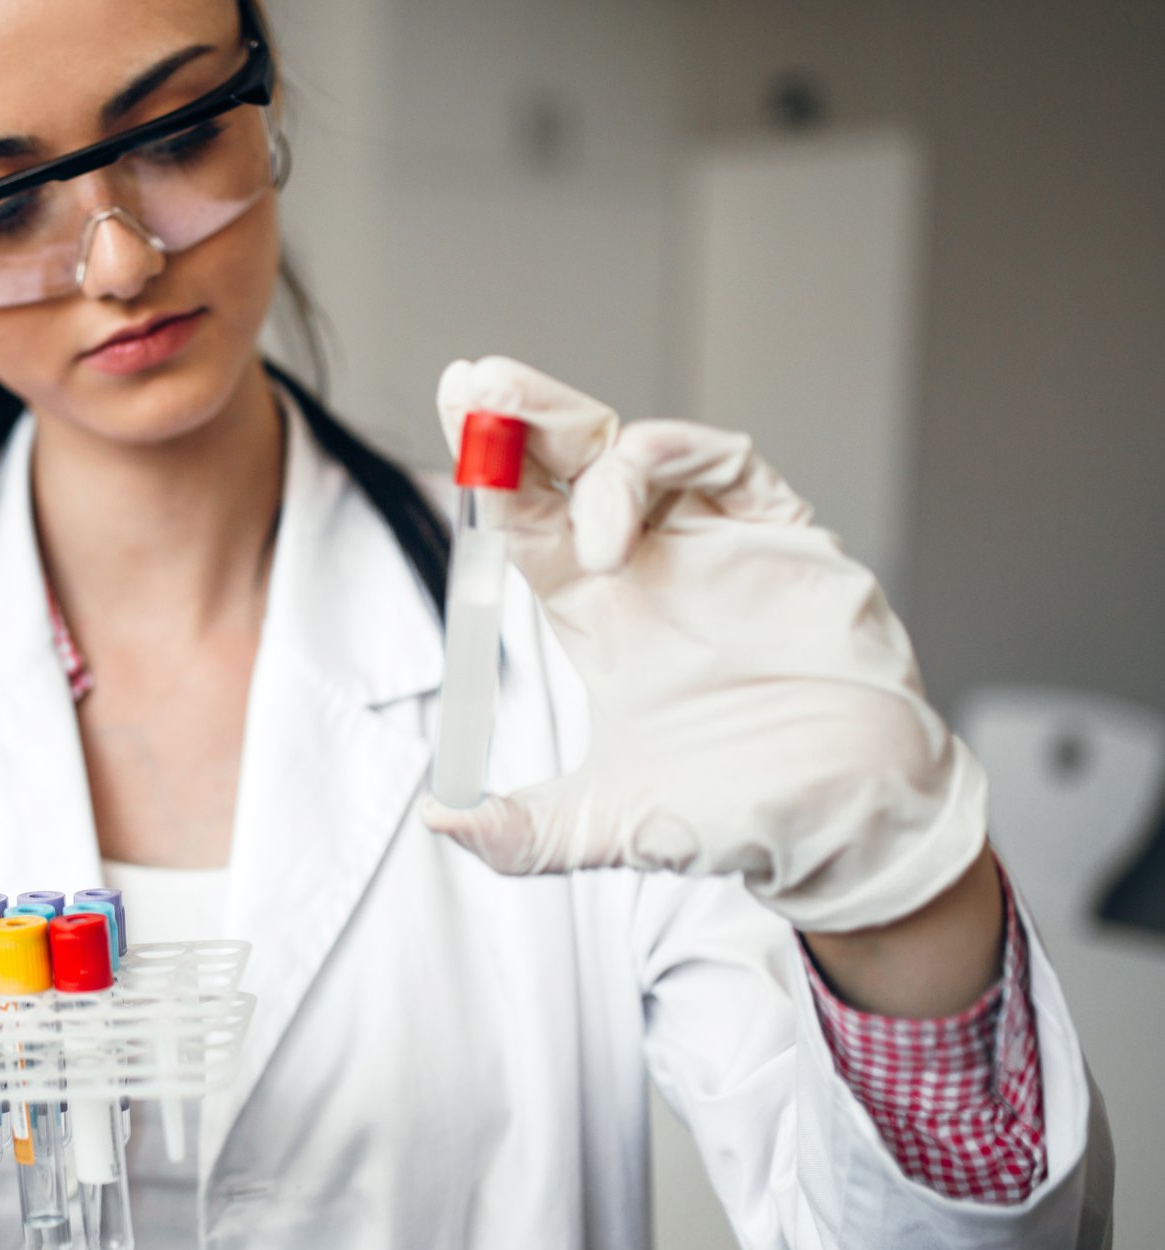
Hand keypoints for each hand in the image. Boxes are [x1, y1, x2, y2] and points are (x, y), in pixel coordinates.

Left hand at [424, 356, 986, 933]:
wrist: (850, 826)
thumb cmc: (735, 816)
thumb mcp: (603, 825)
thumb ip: (519, 831)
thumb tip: (436, 819)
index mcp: (600, 614)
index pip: (527, 520)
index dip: (487, 472)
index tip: (452, 413)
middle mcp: (651, 565)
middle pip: (567, 465)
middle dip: (520, 418)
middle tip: (474, 381)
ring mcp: (716, 544)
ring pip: (635, 451)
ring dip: (581, 443)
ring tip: (560, 498)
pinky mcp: (784, 534)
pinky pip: (726, 461)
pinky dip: (670, 453)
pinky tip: (626, 486)